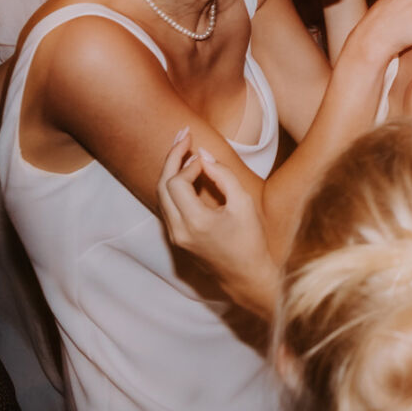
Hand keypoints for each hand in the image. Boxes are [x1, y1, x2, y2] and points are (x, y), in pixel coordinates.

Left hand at [157, 128, 276, 314]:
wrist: (246, 275)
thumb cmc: (250, 239)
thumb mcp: (243, 203)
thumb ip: (223, 176)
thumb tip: (204, 155)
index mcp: (195, 222)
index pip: (177, 183)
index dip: (189, 165)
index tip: (206, 159)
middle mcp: (179, 230)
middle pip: (162, 186)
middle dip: (172, 158)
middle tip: (184, 135)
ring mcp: (176, 236)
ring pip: (161, 196)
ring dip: (171, 171)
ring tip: (184, 149)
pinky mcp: (178, 238)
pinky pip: (168, 206)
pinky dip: (174, 186)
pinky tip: (187, 172)